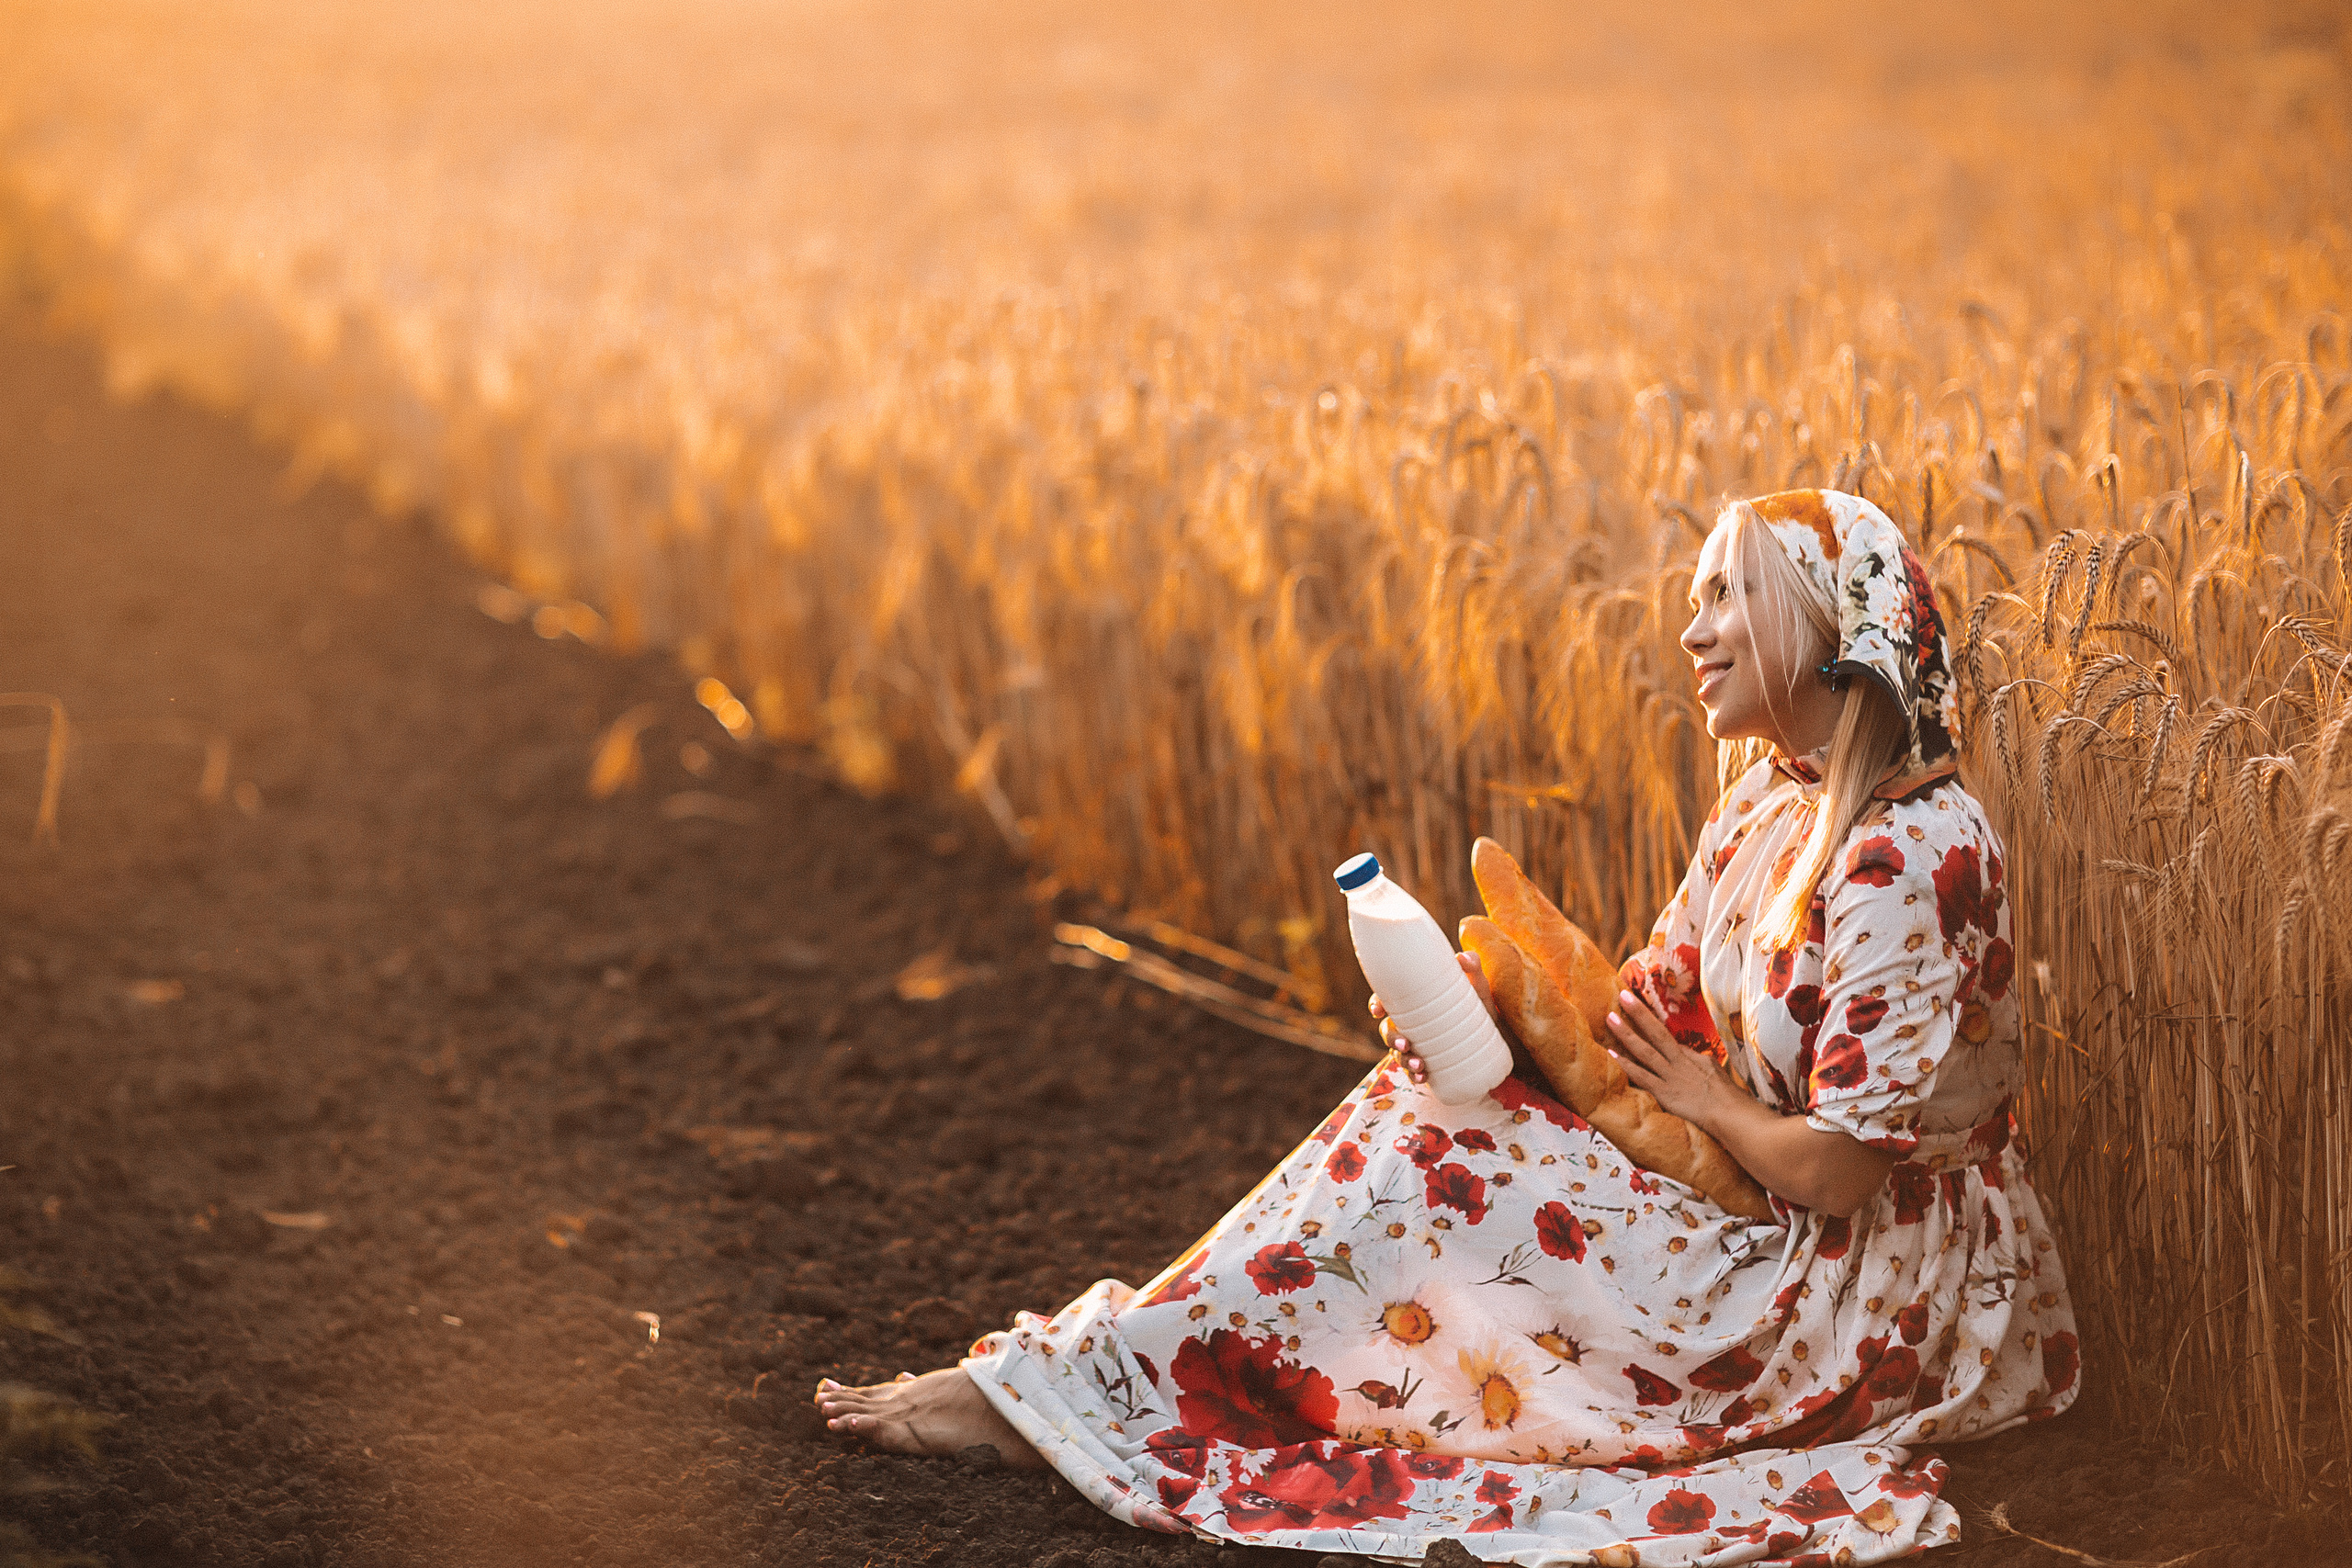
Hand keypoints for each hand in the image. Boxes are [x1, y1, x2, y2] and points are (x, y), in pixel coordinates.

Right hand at [1369, 953, 1498, 1086]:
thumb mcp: (1477, 986)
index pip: (1387, 1001)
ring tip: (1419, 1065)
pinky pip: (1413, 1072)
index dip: (1377, 1004)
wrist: (1496, 1033)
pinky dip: (1415, 1076)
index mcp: (1415, 1003)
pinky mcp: (1428, 1063)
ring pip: (1398, 1053)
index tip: (1378, 1011)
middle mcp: (1410, 1024)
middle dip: (1391, 1038)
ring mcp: (1417, 1045)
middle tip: (1405, 1043)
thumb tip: (1462, 957)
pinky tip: (1423, 1078)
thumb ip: (1472, 969)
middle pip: (1388, 1030)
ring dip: (1404, 1060)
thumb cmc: (1478, 1004)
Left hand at [1605, 986, 1745, 1126]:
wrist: (1731, 1112)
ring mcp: (1670, 1076)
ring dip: (1626, 1034)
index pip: (1665, 1035)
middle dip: (1639, 1013)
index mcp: (1689, 1056)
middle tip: (1622, 995)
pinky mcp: (1665, 1093)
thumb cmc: (1725, 1095)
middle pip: (1656, 1033)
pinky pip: (1642, 1077)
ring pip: (1645, 1051)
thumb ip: (1696, 1061)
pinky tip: (1611, 1055)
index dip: (1649, 1020)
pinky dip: (1627, 1066)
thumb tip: (1686, 1053)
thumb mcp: (1712, 1070)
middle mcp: (1678, 1061)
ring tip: (1610, 1018)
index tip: (1634, 1005)